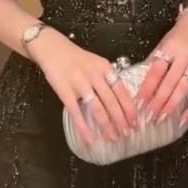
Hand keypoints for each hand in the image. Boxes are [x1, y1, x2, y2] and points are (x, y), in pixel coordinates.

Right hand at [28, 28, 138, 146]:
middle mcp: (94, 75)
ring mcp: (79, 83)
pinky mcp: (64, 91)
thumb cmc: (76, 58)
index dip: (129, 107)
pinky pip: (76, 112)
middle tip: (126, 134)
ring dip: (106, 125)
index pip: (121, 90)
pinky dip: (83, 128)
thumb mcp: (96, 63)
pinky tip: (89, 139)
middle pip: (111, 101)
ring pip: (96, 108)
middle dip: (120, 120)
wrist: (52, 48)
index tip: (135, 121)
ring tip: (112, 137)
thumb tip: (122, 102)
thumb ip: (107, 79)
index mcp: (105, 68)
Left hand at [135, 13, 187, 127]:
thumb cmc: (176, 37)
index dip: (148, 87)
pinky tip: (183, 119)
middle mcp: (185, 57)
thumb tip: (140, 84)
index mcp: (170, 48)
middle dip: (158, 100)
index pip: (157, 70)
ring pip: (183, 89)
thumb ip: (152, 62)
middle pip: (170, 82)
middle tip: (148, 116)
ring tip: (161, 118)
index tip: (139, 102)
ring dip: (171, 105)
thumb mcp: (161, 44)